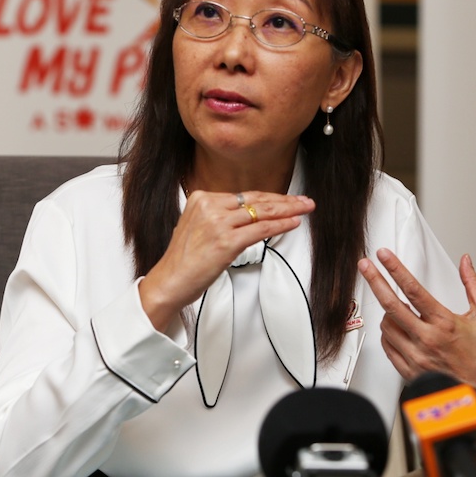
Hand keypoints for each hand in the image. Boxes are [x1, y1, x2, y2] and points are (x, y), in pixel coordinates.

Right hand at [139, 191, 314, 330]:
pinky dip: (280, 225)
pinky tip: (293, 222)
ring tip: (305, 208)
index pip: (244, 195)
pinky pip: (261, 230)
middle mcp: (209, 206)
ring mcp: (218, 223)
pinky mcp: (227, 241)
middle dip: (284, 200)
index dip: (269, 198)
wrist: (170, 281)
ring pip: (262, 212)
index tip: (285, 199)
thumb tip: (247, 215)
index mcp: (201, 198)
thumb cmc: (184, 260)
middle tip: (303, 201)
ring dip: (288, 210)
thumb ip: (218, 216)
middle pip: (255, 200)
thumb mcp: (197, 226)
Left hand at [357, 248, 475, 423]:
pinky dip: (388, 334)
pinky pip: (387, 346)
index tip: (384, 256)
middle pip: (390, 305)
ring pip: (386, 326)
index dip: (395, 269)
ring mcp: (416, 357)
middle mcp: (427, 340)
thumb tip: (465, 262)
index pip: (413, 290)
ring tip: (397, 308)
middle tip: (365, 266)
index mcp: (444, 324)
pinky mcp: (409, 372)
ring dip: (387, 312)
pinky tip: (397, 329)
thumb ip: (472, 285)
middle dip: (374, 280)